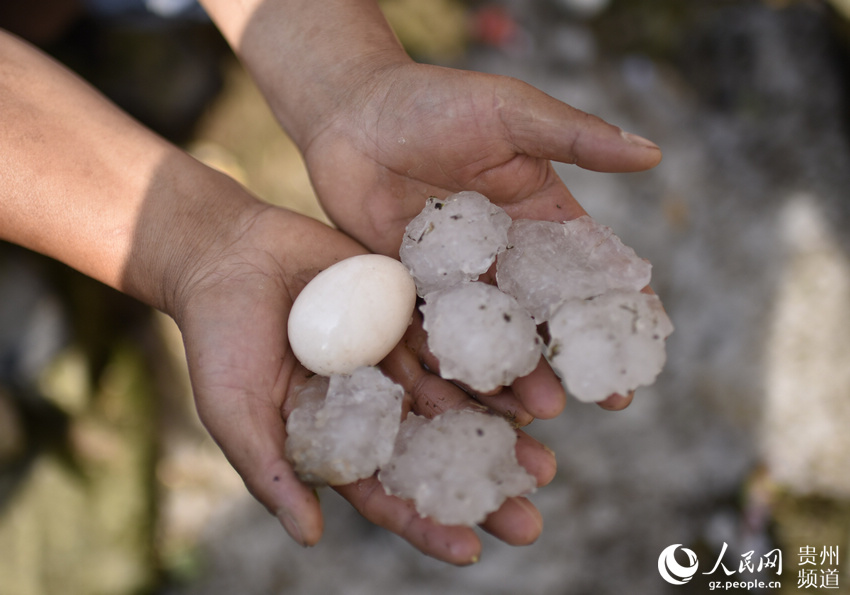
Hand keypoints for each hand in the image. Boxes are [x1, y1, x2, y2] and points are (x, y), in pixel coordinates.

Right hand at [170, 200, 556, 564]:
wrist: (229, 253)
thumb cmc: (219, 338)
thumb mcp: (235, 410)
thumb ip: (271, 470)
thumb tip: (311, 537)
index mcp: (336, 435)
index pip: (385, 490)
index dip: (424, 522)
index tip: (470, 549)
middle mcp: (374, 402)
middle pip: (434, 452)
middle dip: (479, 486)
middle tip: (528, 521)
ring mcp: (393, 356)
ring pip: (456, 398)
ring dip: (500, 429)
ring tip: (544, 461)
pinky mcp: (407, 309)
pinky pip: (453, 335)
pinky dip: (487, 359)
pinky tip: (526, 382)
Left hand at [302, 62, 660, 411]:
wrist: (351, 114)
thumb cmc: (434, 100)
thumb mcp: (512, 114)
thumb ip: (576, 137)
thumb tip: (652, 154)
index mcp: (539, 215)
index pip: (590, 267)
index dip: (621, 307)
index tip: (648, 346)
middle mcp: (503, 254)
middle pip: (546, 315)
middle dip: (576, 356)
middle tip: (609, 401)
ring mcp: (458, 277)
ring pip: (495, 334)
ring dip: (519, 372)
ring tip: (542, 411)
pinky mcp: (411, 290)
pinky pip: (436, 334)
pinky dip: (454, 366)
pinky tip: (473, 397)